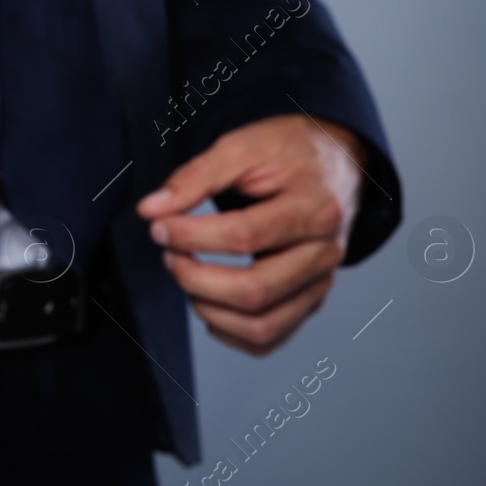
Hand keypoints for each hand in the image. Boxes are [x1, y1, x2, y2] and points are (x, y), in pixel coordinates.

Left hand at [136, 115, 365, 355]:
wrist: (335, 163)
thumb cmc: (288, 153)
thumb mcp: (243, 147)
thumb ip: (195, 177)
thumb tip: (150, 210)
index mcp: (316, 209)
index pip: (245, 236)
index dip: (191, 236)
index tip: (159, 226)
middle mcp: (325, 254)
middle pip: (255, 290)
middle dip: (195, 278)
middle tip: (169, 253)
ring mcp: (320, 284)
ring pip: (262, 326)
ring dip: (208, 309)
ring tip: (186, 275)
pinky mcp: (310, 301)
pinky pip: (269, 339)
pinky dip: (228, 332)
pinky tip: (207, 301)